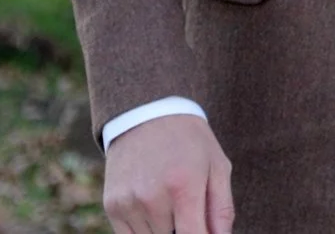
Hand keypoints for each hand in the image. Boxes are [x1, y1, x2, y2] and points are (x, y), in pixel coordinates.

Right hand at [103, 113, 234, 233]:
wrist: (147, 113)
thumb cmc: (190, 142)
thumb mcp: (217, 167)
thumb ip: (222, 210)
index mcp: (184, 187)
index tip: (203, 230)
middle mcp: (152, 198)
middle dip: (184, 230)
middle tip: (187, 207)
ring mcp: (128, 203)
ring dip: (164, 231)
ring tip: (171, 204)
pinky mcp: (112, 206)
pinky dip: (145, 231)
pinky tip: (153, 208)